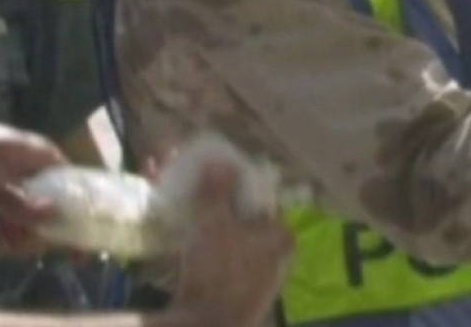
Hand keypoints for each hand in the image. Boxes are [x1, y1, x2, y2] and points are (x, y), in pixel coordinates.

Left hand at [0, 104, 64, 253]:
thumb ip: (21, 204)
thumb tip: (55, 216)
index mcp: (40, 159)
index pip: (75, 188)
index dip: (77, 218)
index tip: (77, 252)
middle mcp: (32, 176)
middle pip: (49, 218)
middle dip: (27, 235)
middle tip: (6, 235)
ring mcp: (11, 192)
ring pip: (24, 228)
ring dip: (4, 238)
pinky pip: (2, 230)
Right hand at [169, 162, 294, 326]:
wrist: (206, 326)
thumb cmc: (219, 268)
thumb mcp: (215, 222)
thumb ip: (218, 190)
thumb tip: (220, 160)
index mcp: (281, 237)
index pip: (262, 199)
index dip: (236, 185)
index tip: (213, 177)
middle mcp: (277, 260)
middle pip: (246, 222)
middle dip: (221, 207)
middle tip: (197, 195)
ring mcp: (260, 283)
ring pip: (234, 245)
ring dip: (213, 231)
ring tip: (188, 217)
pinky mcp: (240, 299)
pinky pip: (225, 266)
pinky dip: (210, 254)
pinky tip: (190, 248)